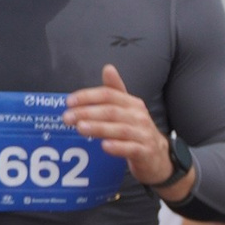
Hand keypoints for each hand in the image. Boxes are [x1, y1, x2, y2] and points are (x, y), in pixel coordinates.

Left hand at [64, 65, 174, 187]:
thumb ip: (115, 91)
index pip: (109, 95)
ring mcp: (143, 134)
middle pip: (111, 111)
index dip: (88, 96)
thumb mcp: (127, 109)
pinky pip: (131, 148)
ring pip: (120, 129)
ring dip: (99, 128)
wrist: (157, 156)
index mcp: (132, 103)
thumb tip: (108, 68)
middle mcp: (139, 116)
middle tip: (67, 117)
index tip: (69, 101)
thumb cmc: (136, 130)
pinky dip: (118, 147)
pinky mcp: (145, 152)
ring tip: (80, 128)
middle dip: (87, 112)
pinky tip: (104, 146)